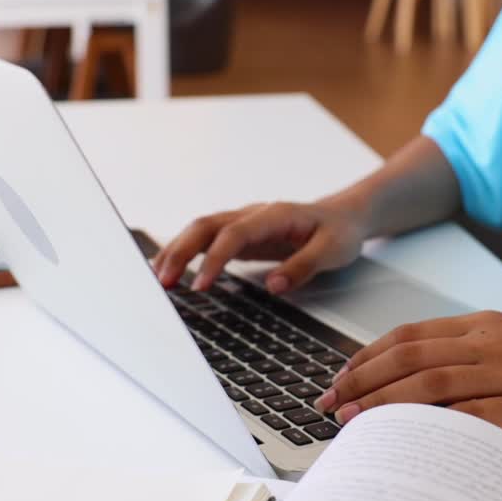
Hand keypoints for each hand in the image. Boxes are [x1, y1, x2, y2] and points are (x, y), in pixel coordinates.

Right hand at [151, 199, 369, 293]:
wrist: (344, 216)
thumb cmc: (339, 232)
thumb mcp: (333, 250)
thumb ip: (303, 266)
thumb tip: (274, 285)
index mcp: (275, 215)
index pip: (234, 234)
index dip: (214, 258)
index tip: (200, 285)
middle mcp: (253, 214)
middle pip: (206, 226)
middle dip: (181, 251)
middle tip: (163, 282)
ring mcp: (243, 223)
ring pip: (200, 230)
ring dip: (176, 252)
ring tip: (157, 280)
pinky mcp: (239, 235)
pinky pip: (205, 240)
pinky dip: (183, 252)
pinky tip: (168, 270)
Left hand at [314, 311, 501, 437]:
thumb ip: (473, 351)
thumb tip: (422, 372)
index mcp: (485, 325)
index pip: (411, 334)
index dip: (369, 354)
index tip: (341, 373)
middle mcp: (489, 343)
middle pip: (408, 356)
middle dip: (361, 378)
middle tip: (328, 399)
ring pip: (429, 382)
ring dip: (382, 401)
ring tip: (350, 418)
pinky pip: (470, 415)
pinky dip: (431, 425)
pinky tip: (406, 436)